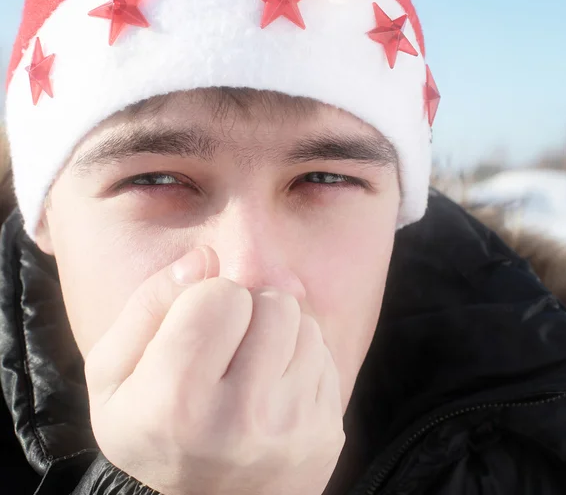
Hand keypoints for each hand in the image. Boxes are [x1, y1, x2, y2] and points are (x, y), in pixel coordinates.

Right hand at [84, 247, 344, 494]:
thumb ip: (150, 302)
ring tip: (249, 369)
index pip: (220, 293)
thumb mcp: (114, 373)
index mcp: (176, 401)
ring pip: (304, 322)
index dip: (204, 301)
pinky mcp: (327, 432)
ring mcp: (293, 429)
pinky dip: (299, 358)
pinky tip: (273, 389)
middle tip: (224, 350)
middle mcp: (241, 420)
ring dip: (276, 333)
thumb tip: (206, 256)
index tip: (194, 332)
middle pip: (271, 303)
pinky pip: (323, 353)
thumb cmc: (152, 429)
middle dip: (246, 311)